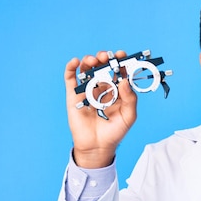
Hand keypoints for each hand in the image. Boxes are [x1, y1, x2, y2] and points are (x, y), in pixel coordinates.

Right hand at [64, 50, 137, 167]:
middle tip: (106, 56)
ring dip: (89, 61)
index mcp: (117, 90)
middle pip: (102, 67)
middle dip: (104, 58)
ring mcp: (87, 90)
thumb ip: (130, 99)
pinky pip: (71, 79)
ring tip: (93, 60)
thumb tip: (125, 81)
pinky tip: (75, 62)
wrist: (97, 146)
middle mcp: (102, 87)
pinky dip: (71, 68)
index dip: (120, 61)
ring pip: (87, 69)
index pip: (119, 71)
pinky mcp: (74, 95)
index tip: (122, 55)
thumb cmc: (115, 131)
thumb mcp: (129, 116)